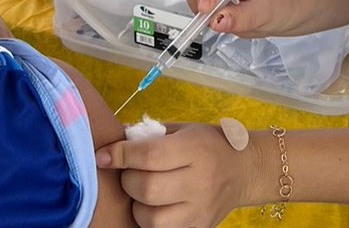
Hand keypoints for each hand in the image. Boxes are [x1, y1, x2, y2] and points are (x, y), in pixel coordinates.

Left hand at [98, 123, 262, 227]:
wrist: (245, 169)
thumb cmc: (209, 143)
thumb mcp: (184, 129)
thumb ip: (151, 135)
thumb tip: (114, 140)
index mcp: (195, 149)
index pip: (149, 155)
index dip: (120, 155)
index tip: (103, 155)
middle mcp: (200, 181)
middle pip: (147, 189)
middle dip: (128, 180)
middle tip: (129, 172)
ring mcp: (200, 209)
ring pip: (150, 218)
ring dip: (137, 205)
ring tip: (141, 192)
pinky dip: (150, 219)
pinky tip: (153, 206)